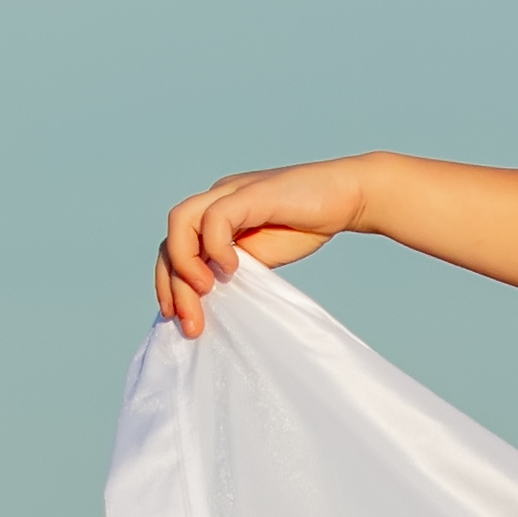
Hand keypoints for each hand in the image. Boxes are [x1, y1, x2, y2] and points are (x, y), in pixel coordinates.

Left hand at [155, 164, 372, 334]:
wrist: (348, 196)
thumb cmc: (307, 226)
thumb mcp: (260, 257)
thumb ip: (232, 271)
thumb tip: (206, 304)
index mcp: (215, 216)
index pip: (173, 248)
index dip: (169, 284)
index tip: (180, 319)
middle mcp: (216, 200)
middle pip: (170, 239)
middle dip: (173, 286)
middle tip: (191, 323)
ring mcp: (230, 193)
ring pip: (181, 222)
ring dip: (185, 265)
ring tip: (205, 292)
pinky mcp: (251, 193)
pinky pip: (216, 217)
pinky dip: (216, 247)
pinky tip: (234, 269)